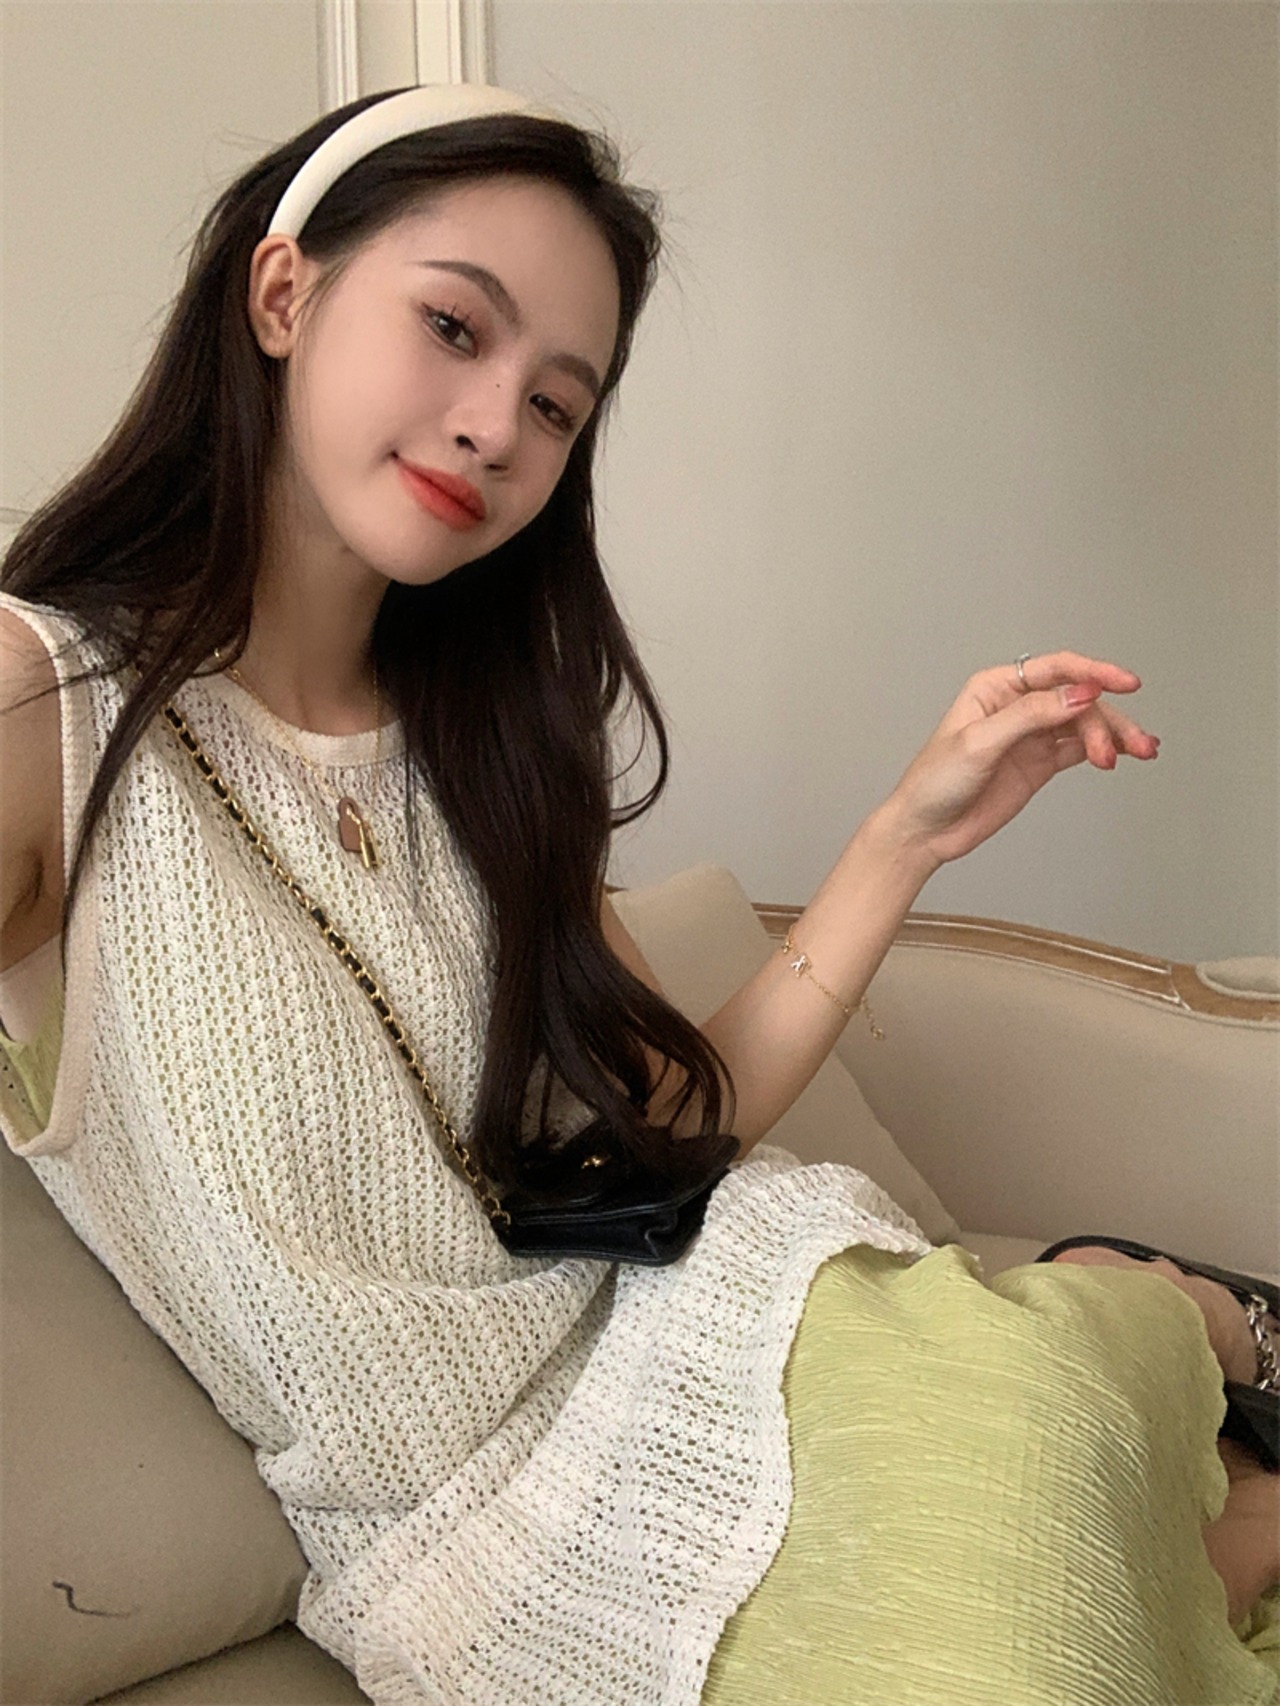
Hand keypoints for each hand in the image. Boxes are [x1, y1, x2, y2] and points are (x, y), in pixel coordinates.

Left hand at [879, 650, 1159, 868]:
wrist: (925, 831)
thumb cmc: (934, 782)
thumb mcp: (979, 743)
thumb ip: (1029, 716)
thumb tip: (1077, 695)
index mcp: (996, 688)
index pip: (1055, 669)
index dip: (1094, 673)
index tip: (1124, 683)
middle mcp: (1017, 706)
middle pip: (1077, 700)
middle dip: (1106, 719)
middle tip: (1121, 746)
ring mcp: (1031, 734)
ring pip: (1085, 723)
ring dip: (1114, 735)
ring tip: (1139, 752)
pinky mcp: (1040, 762)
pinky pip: (1081, 747)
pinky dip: (1106, 748)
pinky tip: (1125, 753)